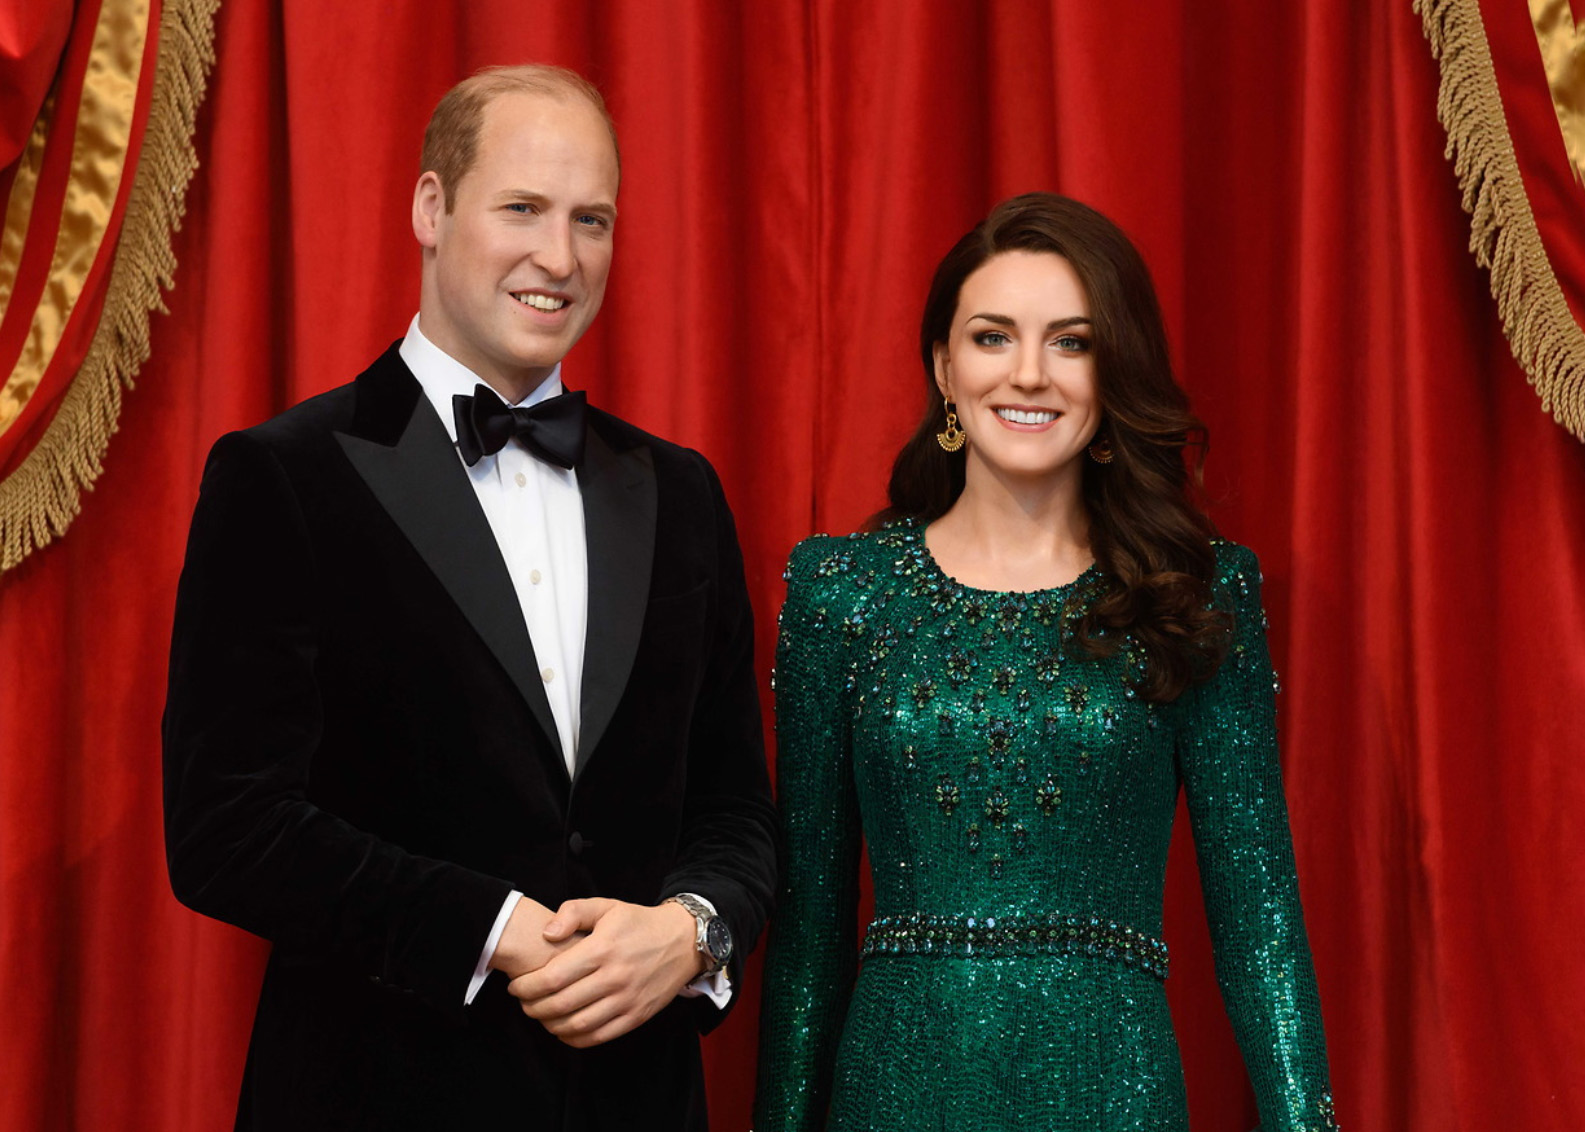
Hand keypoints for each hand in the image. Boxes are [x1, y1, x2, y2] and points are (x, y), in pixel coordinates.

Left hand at [506, 897, 702, 1047]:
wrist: (683, 941)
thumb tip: (547, 932)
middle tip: (523, 1002)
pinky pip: (597, 1037)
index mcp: (602, 949)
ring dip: (549, 1025)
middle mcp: (614, 977)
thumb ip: (573, 912)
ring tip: (540, 1015)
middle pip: (559, 1005)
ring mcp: (626, 1000)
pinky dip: (573, 1038)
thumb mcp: (607, 906)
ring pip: (576, 1025)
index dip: (526, 986)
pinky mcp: (636, 1016)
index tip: (516, 986)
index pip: (552, 977)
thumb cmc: (638, 923)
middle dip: (532, 1007)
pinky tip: (563, 1029)